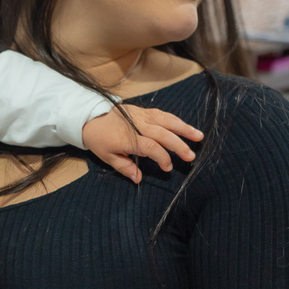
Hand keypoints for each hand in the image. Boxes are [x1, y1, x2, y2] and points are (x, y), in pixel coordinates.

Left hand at [81, 107, 202, 182]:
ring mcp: (141, 116)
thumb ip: (124, 167)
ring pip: (166, 120)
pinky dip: (174, 120)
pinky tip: (185, 126)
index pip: (151, 148)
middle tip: (191, 156)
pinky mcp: (142, 110)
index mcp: (128, 139)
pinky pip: (162, 114)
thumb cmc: (99, 139)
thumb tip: (138, 178)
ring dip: (183, 128)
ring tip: (198, 136)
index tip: (167, 168)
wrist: (89, 117)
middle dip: (179, 145)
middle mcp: (137, 126)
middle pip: (163, 134)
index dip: (162, 158)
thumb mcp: (107, 157)